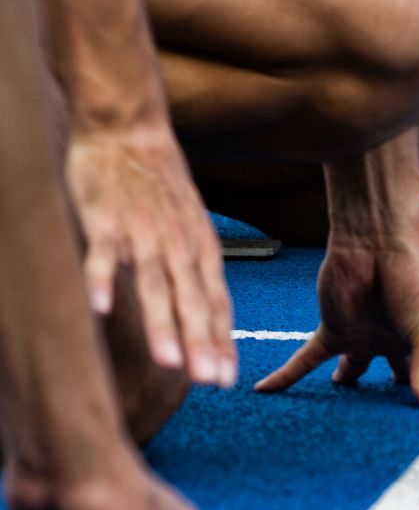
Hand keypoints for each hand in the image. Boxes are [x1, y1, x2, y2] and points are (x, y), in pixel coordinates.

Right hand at [66, 121, 236, 386]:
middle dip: (201, 343)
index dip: (222, 342)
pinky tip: (102, 309)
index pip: (217, 305)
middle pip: (192, 301)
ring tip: (169, 361)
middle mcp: (179, 246)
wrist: (130, 128)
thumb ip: (198, 272)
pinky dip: (103, 279)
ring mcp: (143, 233)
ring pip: (155, 284)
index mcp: (202, 251)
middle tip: (207, 381)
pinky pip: (104, 253)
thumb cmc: (163, 186)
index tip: (225, 380)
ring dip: (162, 323)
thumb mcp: (194, 229)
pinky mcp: (107, 219)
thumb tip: (209, 315)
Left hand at [255, 233, 418, 409]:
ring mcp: (363, 335)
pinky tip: (265, 390)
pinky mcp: (334, 330)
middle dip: (400, 392)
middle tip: (401, 416)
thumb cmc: (412, 277)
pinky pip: (306, 359)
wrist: (376, 238)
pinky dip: (286, 376)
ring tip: (341, 402)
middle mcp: (394, 340)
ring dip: (347, 382)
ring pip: (353, 369)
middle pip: (398, 374)